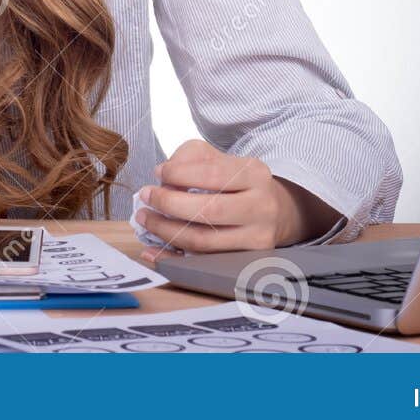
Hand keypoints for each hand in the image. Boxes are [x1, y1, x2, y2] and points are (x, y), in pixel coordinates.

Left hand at [133, 139, 339, 263]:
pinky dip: (172, 258)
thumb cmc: (237, 182)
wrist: (274, 211)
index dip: (179, 174)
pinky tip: (152, 251)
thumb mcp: (220, 158)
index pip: (213, 174)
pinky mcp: (246, 261)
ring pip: (203, 240)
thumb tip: (163, 175)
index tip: (158, 173)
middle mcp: (261, 206)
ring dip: (165, 231)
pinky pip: (202, 262)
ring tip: (146, 219)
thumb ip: (191, 158)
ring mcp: (256, 237)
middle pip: (208, 210)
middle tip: (145, 197)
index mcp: (254, 174)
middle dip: (169, 204)